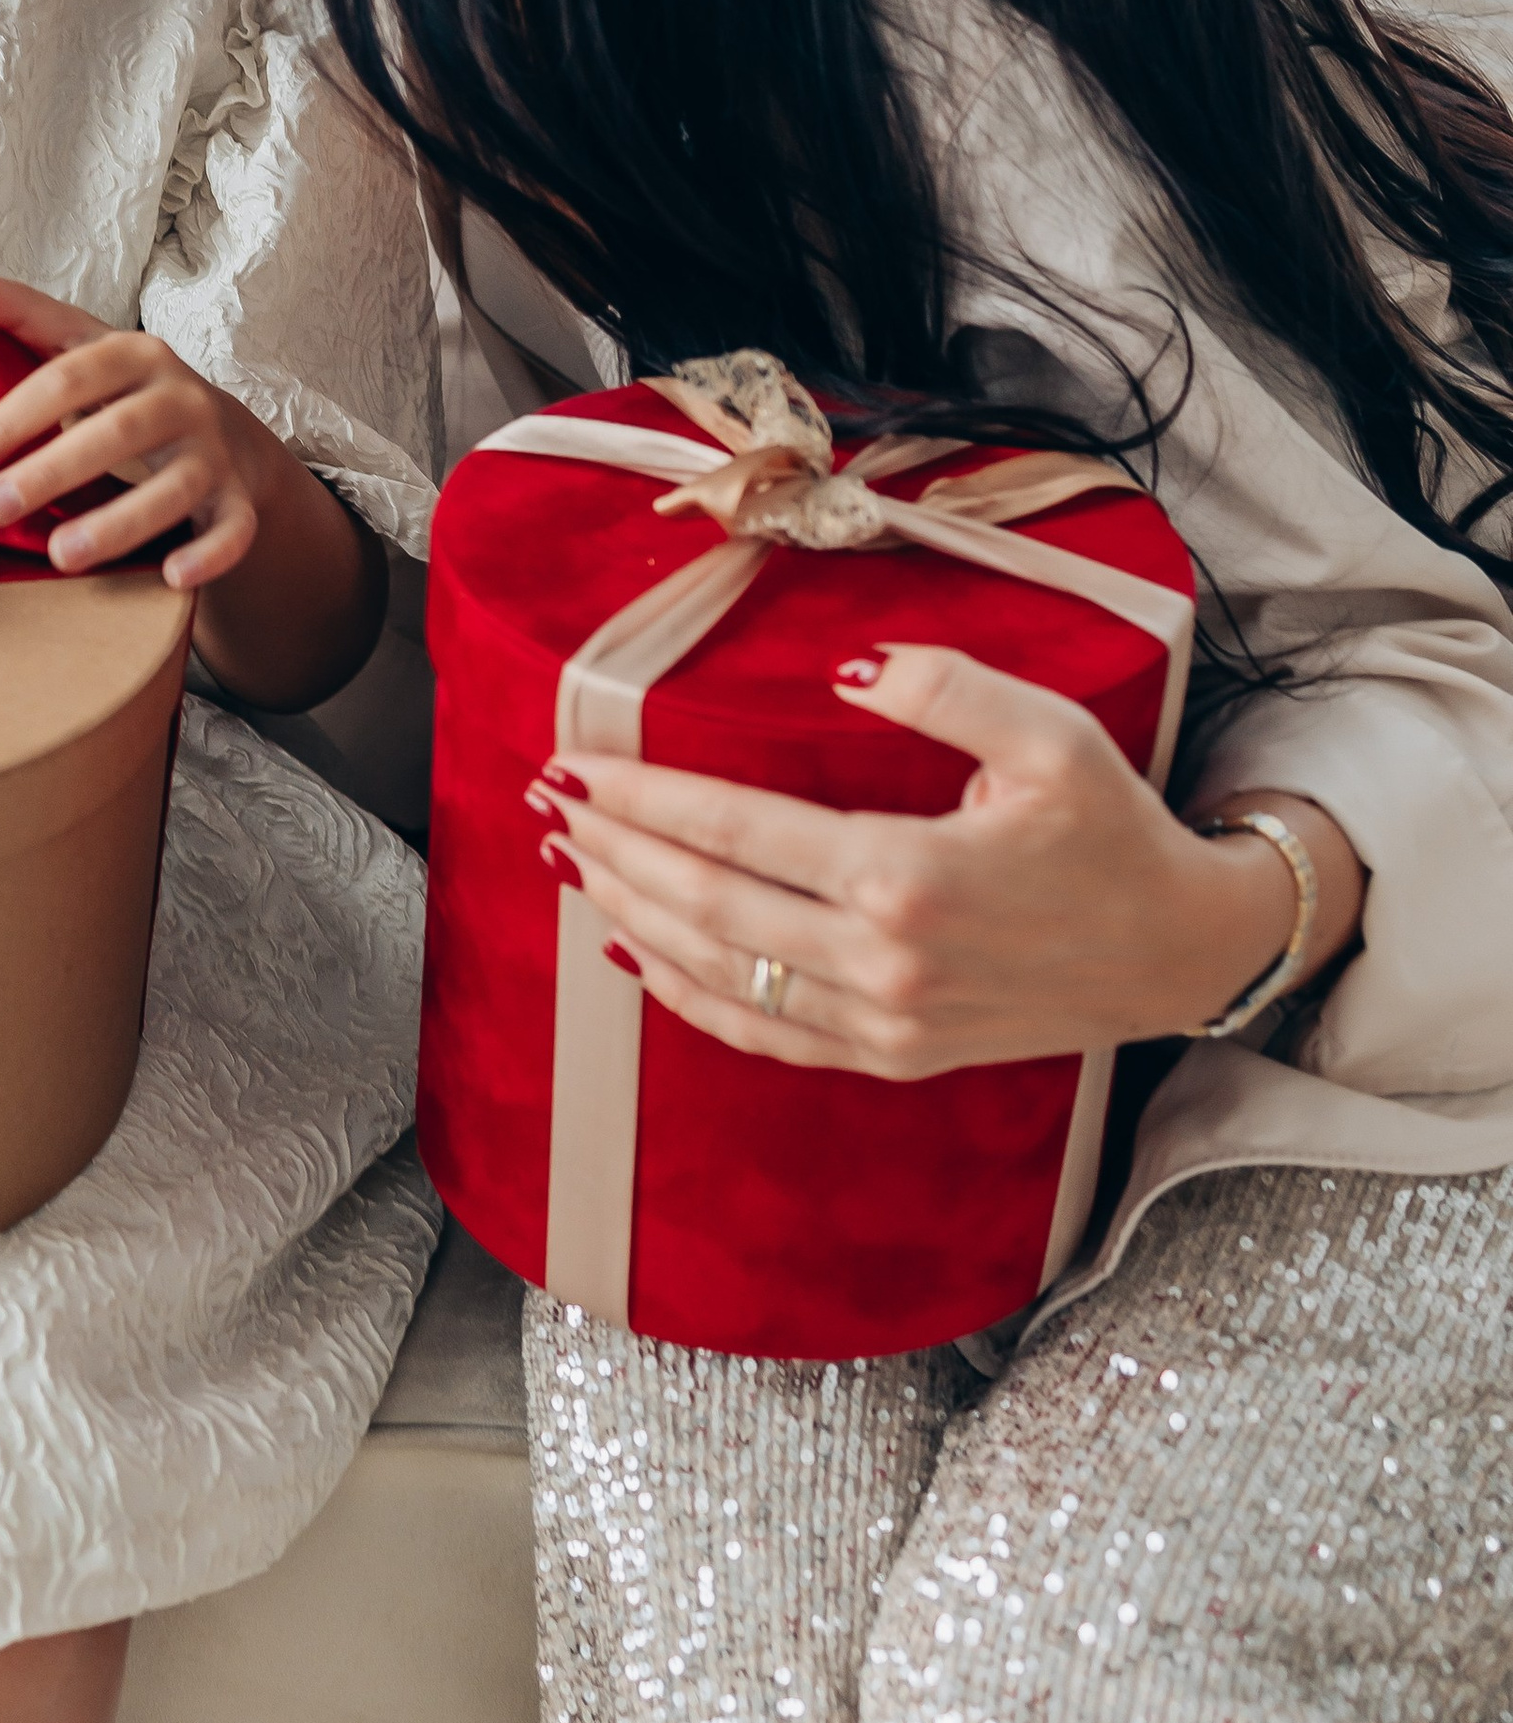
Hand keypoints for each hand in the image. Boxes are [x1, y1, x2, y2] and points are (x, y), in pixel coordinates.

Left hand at [0, 260, 264, 587]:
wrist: (224, 432)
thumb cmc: (129, 392)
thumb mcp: (81, 347)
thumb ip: (23, 316)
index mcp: (135, 354)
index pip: (68, 375)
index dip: (13, 418)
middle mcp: (180, 397)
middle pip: (117, 432)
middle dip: (50, 471)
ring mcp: (212, 450)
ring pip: (173, 488)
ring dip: (117, 523)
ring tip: (60, 556)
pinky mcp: (237, 499)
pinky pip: (233, 530)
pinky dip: (209, 555)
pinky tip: (172, 576)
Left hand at [531, 640, 1365, 1079]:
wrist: (1177, 953)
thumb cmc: (1113, 831)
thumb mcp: (1050, 733)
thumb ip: (945, 687)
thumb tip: (846, 666)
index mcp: (905, 876)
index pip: (734, 831)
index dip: (640, 800)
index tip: (570, 767)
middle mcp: (879, 962)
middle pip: (704, 904)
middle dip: (611, 852)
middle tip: (545, 806)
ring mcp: (880, 1022)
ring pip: (717, 973)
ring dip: (632, 915)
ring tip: (571, 863)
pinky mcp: (889, 1056)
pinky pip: (760, 1032)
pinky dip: (687, 997)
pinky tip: (639, 955)